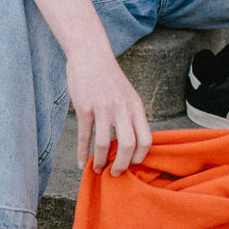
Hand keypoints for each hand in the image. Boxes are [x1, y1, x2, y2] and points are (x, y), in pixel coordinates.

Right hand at [66, 48, 152, 175]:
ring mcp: (102, 108)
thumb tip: (133, 144)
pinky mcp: (84, 108)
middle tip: (116, 174)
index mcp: (136, 106)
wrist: (91, 54)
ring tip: (98, 170)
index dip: (140, 157)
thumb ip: (131, 116)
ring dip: (100, 162)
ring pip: (103, 144)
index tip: (132, 164)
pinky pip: (84, 136)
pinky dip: (82, 153)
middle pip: (128, 145)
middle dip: (122, 165)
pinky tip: (82, 163)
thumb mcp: (128, 95)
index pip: (146, 139)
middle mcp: (122, 108)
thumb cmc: (110, 78)